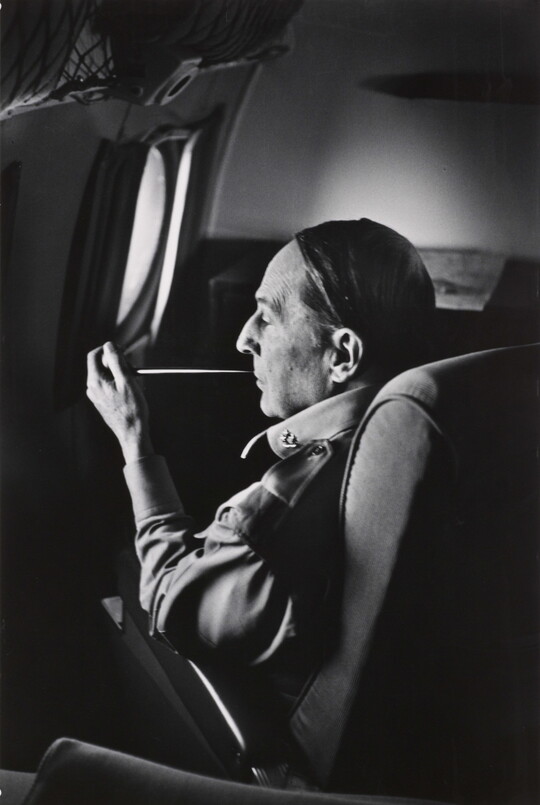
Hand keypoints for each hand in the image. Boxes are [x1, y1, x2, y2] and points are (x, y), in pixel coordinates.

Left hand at [86, 342, 153, 461]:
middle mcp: (91, 388)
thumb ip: (117, 361)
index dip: (107, 349)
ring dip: (119, 373)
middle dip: (116, 362)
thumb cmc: (132, 409)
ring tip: (134, 381)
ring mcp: (95, 396)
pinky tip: (130, 390)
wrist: (132, 433)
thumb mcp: (127, 381)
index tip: (121, 350)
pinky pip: (107, 385)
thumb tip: (109, 345)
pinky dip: (118, 383)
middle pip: (99, 364)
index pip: (94, 355)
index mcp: (95, 381)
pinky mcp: (101, 402)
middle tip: (132, 367)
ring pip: (105, 375)